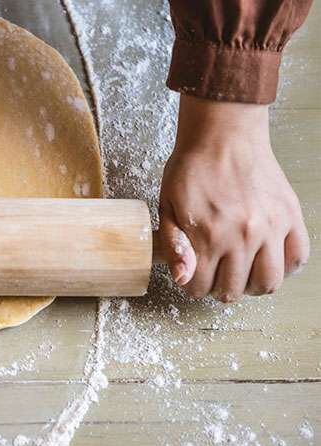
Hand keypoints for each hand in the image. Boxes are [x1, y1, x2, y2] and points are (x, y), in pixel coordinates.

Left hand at [159, 95, 309, 301]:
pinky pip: (298, 257)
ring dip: (253, 286)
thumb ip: (174, 245)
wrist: (222, 135)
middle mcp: (243, 237)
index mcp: (208, 236)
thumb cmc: (191, 167)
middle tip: (215, 275)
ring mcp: (271, 228)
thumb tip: (183, 278)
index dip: (191, 286)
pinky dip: (286, 267)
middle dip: (219, 289)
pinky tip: (268, 260)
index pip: (200, 287)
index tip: (192, 275)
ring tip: (242, 274)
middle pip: (234, 290)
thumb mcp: (167, 206)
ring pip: (269, 282)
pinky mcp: (290, 216)